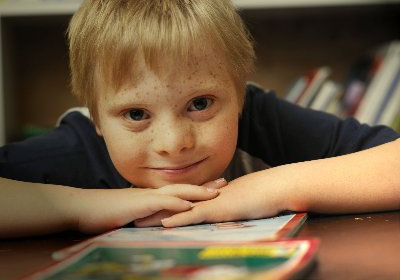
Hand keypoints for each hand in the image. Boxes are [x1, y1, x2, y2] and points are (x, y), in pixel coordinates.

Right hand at [73, 180, 226, 233]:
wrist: (83, 208)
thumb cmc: (104, 212)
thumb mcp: (130, 212)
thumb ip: (145, 213)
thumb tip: (157, 218)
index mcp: (152, 195)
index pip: (179, 190)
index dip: (197, 189)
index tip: (214, 187)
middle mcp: (152, 193)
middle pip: (183, 187)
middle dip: (205, 186)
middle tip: (225, 183)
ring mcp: (145, 197)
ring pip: (176, 192)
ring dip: (196, 192)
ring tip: (214, 193)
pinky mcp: (138, 205)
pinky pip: (160, 203)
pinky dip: (176, 204)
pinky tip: (188, 206)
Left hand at [136, 169, 288, 227]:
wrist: (273, 187)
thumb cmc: (260, 196)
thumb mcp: (239, 203)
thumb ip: (228, 207)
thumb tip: (221, 212)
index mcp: (208, 196)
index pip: (181, 201)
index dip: (163, 206)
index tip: (146, 210)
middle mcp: (206, 198)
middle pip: (174, 203)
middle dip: (153, 210)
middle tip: (132, 215)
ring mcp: (211, 202)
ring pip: (179, 209)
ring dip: (158, 216)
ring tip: (137, 222)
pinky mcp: (218, 209)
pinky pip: (196, 215)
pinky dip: (179, 219)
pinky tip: (164, 224)